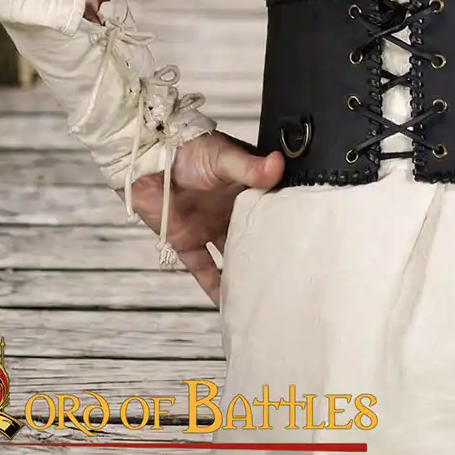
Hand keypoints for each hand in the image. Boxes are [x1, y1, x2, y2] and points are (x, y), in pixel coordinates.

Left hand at [126, 131, 283, 304]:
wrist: (147, 160)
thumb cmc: (191, 150)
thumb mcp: (225, 158)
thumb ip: (249, 167)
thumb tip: (278, 165)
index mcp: (248, 187)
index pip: (273, 207)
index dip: (288, 222)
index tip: (307, 239)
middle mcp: (232, 210)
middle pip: (254, 235)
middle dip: (269, 252)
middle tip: (292, 275)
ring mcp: (211, 227)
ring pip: (231, 255)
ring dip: (243, 272)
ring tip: (264, 294)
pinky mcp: (187, 240)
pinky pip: (203, 268)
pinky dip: (213, 286)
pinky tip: (225, 304)